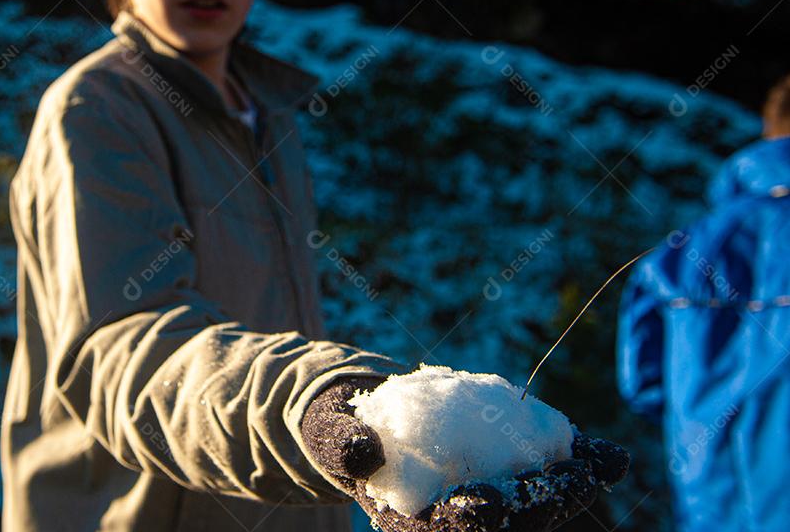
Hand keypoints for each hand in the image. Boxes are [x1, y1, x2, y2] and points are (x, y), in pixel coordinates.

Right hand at [299, 376, 628, 531]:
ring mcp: (488, 495)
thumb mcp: (335, 436)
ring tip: (594, 466)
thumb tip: (360, 452)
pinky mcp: (510, 471)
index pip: (449, 530)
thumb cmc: (345, 433)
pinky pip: (546, 470)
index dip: (469, 521)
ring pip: (534, 504)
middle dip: (541, 505)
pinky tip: (606, 454)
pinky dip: (576, 461)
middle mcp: (457, 517)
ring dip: (567, 488)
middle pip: (507, 523)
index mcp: (414, 521)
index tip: (487, 505)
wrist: (371, 419)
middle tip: (572, 480)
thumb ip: (345, 444)